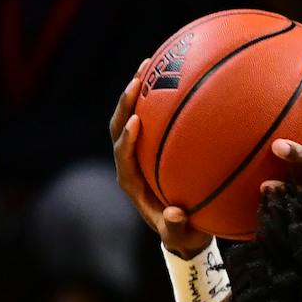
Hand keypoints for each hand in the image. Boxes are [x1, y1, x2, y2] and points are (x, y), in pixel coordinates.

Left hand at [109, 59, 208, 257]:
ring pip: (133, 116)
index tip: (137, 122)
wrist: (182, 232)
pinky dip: (157, 98)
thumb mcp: (181, 237)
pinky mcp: (153, 146)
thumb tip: (176, 215)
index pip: (122, 155)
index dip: (126, 139)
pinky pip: (152, 117)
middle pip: (119, 126)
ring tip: (149, 64)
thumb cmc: (182, 235)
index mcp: (131, 181)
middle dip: (126, 103)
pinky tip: (174, 78)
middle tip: (138, 80)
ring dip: (138, 91)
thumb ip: (176, 229)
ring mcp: (140, 152)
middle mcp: (130, 162)